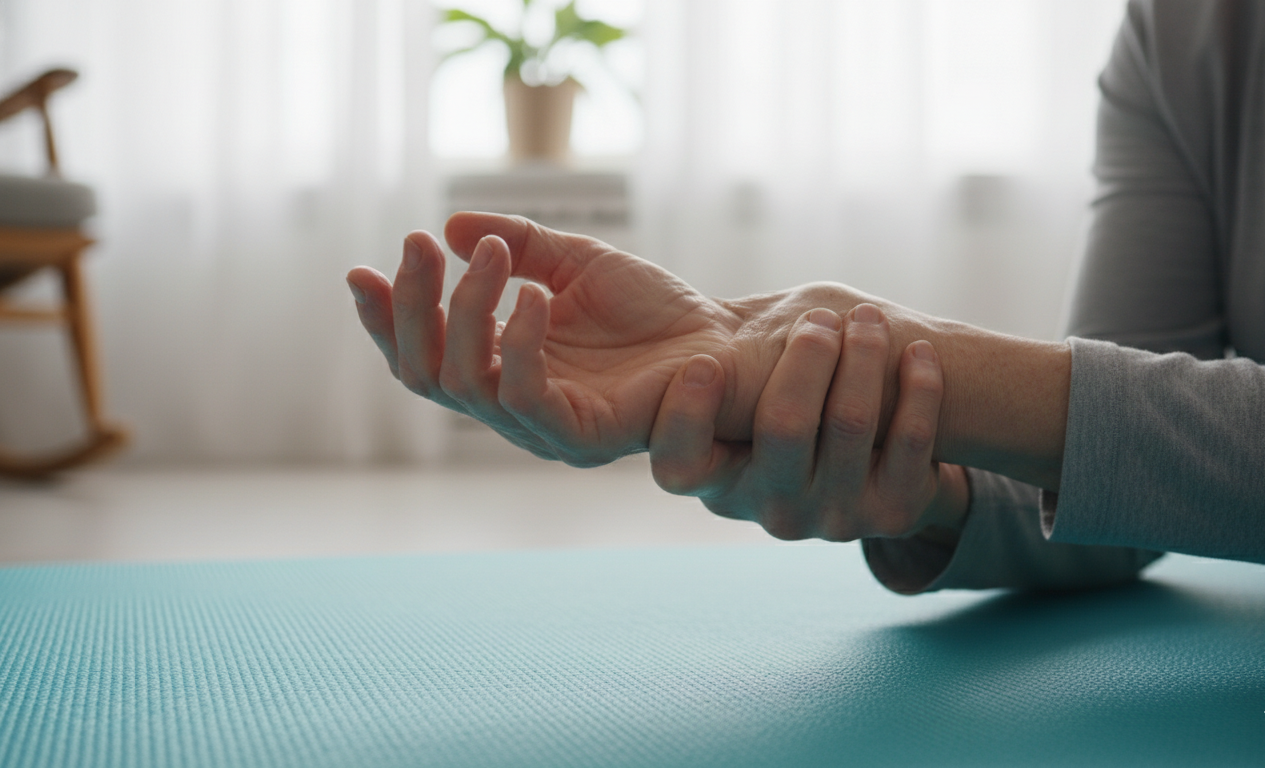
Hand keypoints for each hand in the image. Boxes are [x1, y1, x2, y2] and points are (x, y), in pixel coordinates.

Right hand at [348, 213, 749, 464]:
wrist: (723, 337)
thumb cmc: (653, 309)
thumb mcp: (574, 260)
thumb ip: (519, 245)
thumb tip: (453, 228)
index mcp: (502, 367)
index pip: (423, 355)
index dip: (386, 318)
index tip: (360, 270)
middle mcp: (511, 405)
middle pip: (426, 372)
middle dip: (411, 306)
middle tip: (415, 244)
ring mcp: (542, 427)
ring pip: (466, 383)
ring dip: (466, 310)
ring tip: (492, 254)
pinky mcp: (581, 437)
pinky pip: (525, 396)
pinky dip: (519, 343)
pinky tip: (532, 295)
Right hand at [648, 303, 968, 540]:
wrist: (880, 469)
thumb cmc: (798, 404)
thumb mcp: (752, 393)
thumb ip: (727, 365)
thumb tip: (694, 323)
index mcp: (721, 481)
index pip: (680, 467)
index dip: (686, 417)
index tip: (705, 361)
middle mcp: (771, 510)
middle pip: (783, 425)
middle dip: (808, 355)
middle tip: (821, 317)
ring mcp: (833, 519)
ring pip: (850, 421)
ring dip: (864, 355)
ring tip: (870, 319)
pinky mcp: (892, 515)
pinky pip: (909, 440)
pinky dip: (919, 388)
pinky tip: (918, 353)